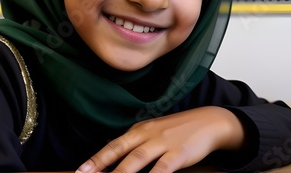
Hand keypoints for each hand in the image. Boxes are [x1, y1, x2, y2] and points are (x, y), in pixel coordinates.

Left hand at [75, 106, 245, 172]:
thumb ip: (137, 144)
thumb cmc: (179, 130)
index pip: (114, 145)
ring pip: (137, 159)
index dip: (97, 158)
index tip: (81, 170)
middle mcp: (148, 134)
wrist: (209, 121)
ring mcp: (163, 143)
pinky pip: (162, 169)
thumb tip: (117, 160)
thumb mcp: (155, 132)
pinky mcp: (178, 153)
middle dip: (100, 164)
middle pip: (120, 151)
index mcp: (140, 130)